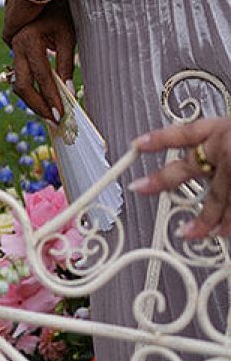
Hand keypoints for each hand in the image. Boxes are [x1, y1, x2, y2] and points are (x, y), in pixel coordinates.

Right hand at [5, 1, 75, 122]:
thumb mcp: (67, 36)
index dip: (51, 97)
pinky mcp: (16, 52)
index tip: (61, 115)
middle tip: (53, 121)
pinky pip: (20, 75)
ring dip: (32, 100)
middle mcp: (16, 46)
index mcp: (28, 40)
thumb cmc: (61, 12)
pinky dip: (30, 90)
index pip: (42, 77)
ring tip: (48, 114)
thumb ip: (65, 63)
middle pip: (22, 85)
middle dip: (37, 105)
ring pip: (17, 82)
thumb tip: (69, 91)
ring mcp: (13, 49)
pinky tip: (42, 100)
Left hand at [132, 118, 230, 238]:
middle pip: (186, 169)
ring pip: (216, 200)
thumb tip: (212, 157)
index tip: (138, 143)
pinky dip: (229, 224)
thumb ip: (227, 140)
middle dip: (161, 181)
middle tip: (140, 187)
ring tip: (190, 233)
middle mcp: (226, 147)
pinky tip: (221, 233)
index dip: (159, 138)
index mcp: (223, 128)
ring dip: (204, 220)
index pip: (183, 132)